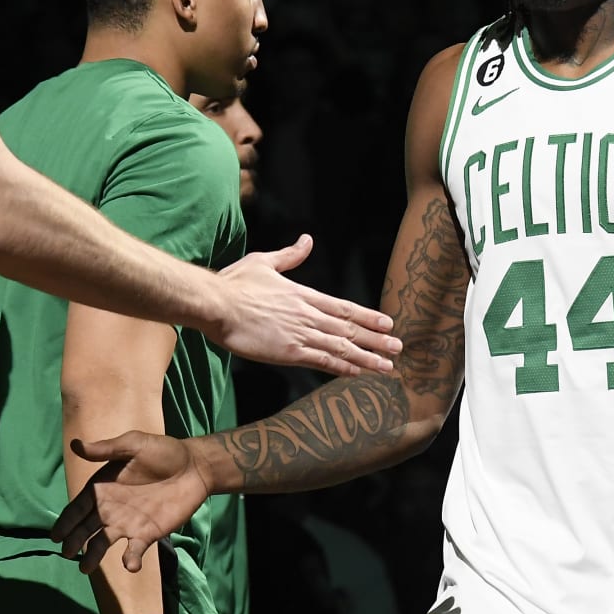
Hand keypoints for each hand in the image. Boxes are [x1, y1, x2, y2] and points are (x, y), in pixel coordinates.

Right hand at [52, 432, 209, 572]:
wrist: (195, 466)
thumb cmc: (163, 452)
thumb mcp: (134, 444)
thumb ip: (106, 449)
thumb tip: (75, 445)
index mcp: (102, 488)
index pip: (77, 509)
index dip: (65, 522)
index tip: (55, 536)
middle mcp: (110, 509)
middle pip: (86, 529)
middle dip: (75, 541)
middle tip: (67, 552)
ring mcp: (128, 524)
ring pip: (103, 543)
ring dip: (94, 556)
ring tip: (86, 568)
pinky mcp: (148, 534)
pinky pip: (134, 550)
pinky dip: (131, 560)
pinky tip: (130, 564)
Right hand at [214, 235, 401, 375]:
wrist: (215, 303)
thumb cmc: (235, 283)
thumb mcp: (265, 262)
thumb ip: (290, 255)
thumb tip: (307, 240)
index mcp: (304, 295)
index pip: (344, 308)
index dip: (368, 317)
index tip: (387, 323)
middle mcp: (308, 315)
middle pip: (349, 329)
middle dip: (376, 339)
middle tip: (398, 348)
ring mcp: (300, 334)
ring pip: (341, 347)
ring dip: (367, 357)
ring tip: (387, 366)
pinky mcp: (287, 352)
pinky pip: (321, 361)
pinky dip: (342, 367)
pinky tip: (357, 373)